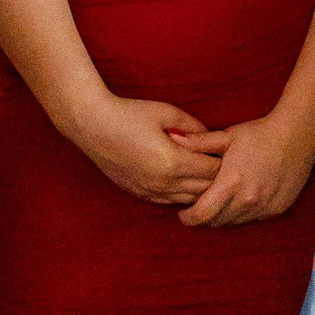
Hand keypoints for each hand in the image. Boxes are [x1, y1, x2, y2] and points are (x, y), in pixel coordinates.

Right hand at [83, 95, 224, 207]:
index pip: (213, 171)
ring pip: (188, 200)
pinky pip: (170, 202)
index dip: (221, 159)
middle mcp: (163, 183)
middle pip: (205, 189)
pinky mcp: (139, 194)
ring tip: (200, 168)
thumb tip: (213, 137)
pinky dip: (181, 194)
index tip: (221, 148)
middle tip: (215, 159)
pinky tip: (181, 178)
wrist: (93, 125)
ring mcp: (150, 191)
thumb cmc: (130, 113)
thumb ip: (195, 127)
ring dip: (198, 187)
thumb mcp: (167, 112)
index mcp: (173, 162)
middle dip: (214, 176)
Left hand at [177, 108, 314, 229]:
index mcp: (231, 183)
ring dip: (224, 215)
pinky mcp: (277, 209)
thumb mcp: (227, 136)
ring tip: (221, 200)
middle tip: (200, 205)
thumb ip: (199, 143)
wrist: (298, 135)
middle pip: (216, 221)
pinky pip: (253, 219)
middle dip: (204, 216)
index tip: (183, 213)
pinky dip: (243, 213)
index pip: (202, 214)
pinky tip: (242, 197)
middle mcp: (247, 200)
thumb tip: (173, 137)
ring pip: (234, 222)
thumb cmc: (260, 134)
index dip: (189, 217)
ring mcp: (263, 207)